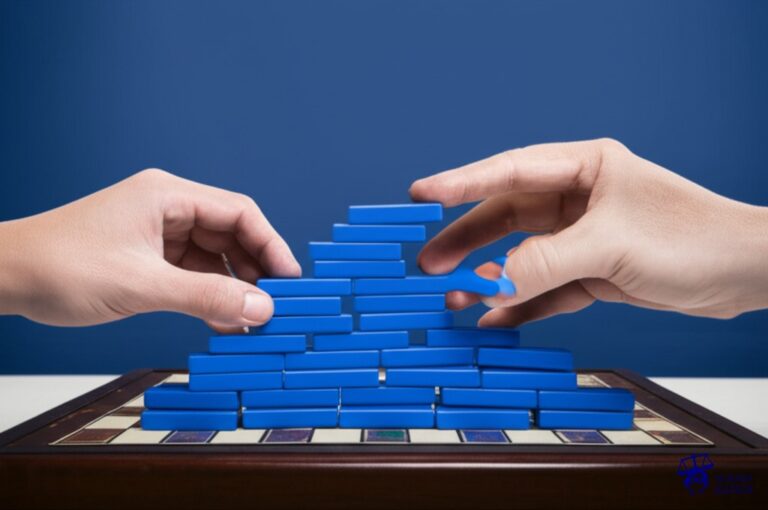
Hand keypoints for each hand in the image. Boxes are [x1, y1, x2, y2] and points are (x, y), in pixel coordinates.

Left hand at [0, 169, 299, 330]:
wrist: (5, 277)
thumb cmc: (61, 267)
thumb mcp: (142, 286)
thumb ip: (205, 297)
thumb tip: (261, 310)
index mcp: (167, 195)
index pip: (239, 212)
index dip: (271, 245)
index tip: (290, 279)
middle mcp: (166, 208)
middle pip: (231, 234)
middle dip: (254, 271)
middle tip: (275, 305)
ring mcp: (156, 232)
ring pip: (213, 257)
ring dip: (232, 288)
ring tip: (251, 320)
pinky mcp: (147, 256)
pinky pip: (191, 273)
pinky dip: (208, 296)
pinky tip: (222, 320)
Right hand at [410, 139, 767, 325]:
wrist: (744, 274)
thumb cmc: (690, 239)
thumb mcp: (609, 245)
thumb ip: (544, 262)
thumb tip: (489, 282)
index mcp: (584, 168)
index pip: (509, 171)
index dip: (461, 182)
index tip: (420, 194)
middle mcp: (579, 198)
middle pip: (506, 216)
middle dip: (466, 240)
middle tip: (427, 262)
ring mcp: (583, 236)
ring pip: (521, 255)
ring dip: (487, 276)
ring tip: (451, 296)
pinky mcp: (592, 271)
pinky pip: (544, 287)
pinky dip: (519, 303)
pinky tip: (493, 317)